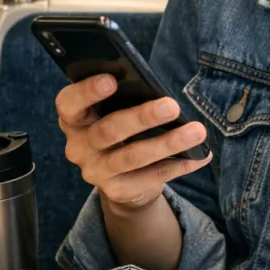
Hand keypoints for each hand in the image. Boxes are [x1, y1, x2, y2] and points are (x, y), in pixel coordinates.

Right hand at [55, 75, 210, 213]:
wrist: (120, 179)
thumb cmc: (120, 129)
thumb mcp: (113, 111)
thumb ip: (124, 99)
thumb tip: (157, 90)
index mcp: (73, 118)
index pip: (69, 103)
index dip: (87, 91)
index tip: (112, 80)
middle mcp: (78, 146)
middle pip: (107, 130)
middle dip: (141, 117)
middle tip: (171, 106)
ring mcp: (95, 171)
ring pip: (133, 156)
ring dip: (168, 143)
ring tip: (196, 131)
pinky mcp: (116, 190)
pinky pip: (151, 177)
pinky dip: (179, 165)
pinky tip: (199, 155)